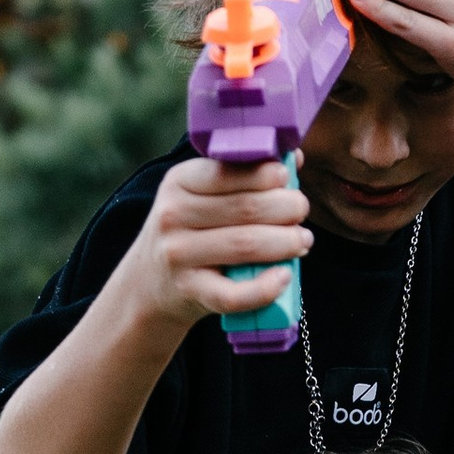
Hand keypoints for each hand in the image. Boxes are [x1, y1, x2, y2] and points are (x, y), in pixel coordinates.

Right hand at [118, 149, 312, 333]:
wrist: (150, 282)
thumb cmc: (190, 232)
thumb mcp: (201, 196)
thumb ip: (241, 176)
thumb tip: (294, 159)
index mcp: (180, 182)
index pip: (229, 172)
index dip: (266, 174)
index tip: (287, 179)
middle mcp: (174, 215)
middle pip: (245, 208)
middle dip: (286, 208)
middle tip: (302, 211)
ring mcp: (179, 255)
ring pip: (245, 245)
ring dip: (285, 243)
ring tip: (303, 241)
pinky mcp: (189, 291)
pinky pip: (233, 294)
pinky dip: (264, 288)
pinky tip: (284, 277)